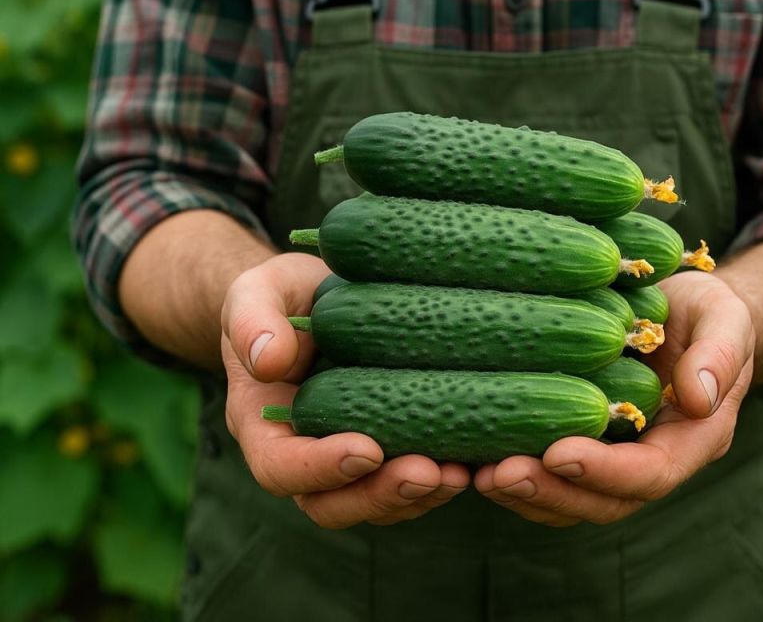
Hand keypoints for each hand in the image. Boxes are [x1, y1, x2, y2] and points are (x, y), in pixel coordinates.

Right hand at [221, 253, 469, 527]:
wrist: (313, 297)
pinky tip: (475, 459)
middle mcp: (302, 454)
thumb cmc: (281, 295)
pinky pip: (406, 484)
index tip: (367, 449)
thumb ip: (252, 320)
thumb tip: (269, 361)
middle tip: (427, 473)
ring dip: (418, 496)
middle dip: (380, 495)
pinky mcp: (387, 447)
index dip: (321, 469)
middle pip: (331, 504)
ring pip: (374, 504)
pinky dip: (439, 480)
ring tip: (459, 472)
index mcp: (262, 425)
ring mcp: (344, 457)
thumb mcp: (257, 292)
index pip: (280, 467)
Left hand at [475, 271, 753, 525]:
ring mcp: (616, 456)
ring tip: (479, 474)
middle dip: (552, 493)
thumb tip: (698, 398)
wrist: (687, 313)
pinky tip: (475, 456)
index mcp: (693, 440)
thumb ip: (719, 354)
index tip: (559, 453)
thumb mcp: (725, 318)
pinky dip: (516, 473)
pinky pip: (552, 474)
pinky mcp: (582, 441)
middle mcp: (652, 460)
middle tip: (501, 475)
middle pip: (604, 502)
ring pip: (572, 499)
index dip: (605, 471)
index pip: (652, 473)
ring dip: (526, 493)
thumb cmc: (708, 312)